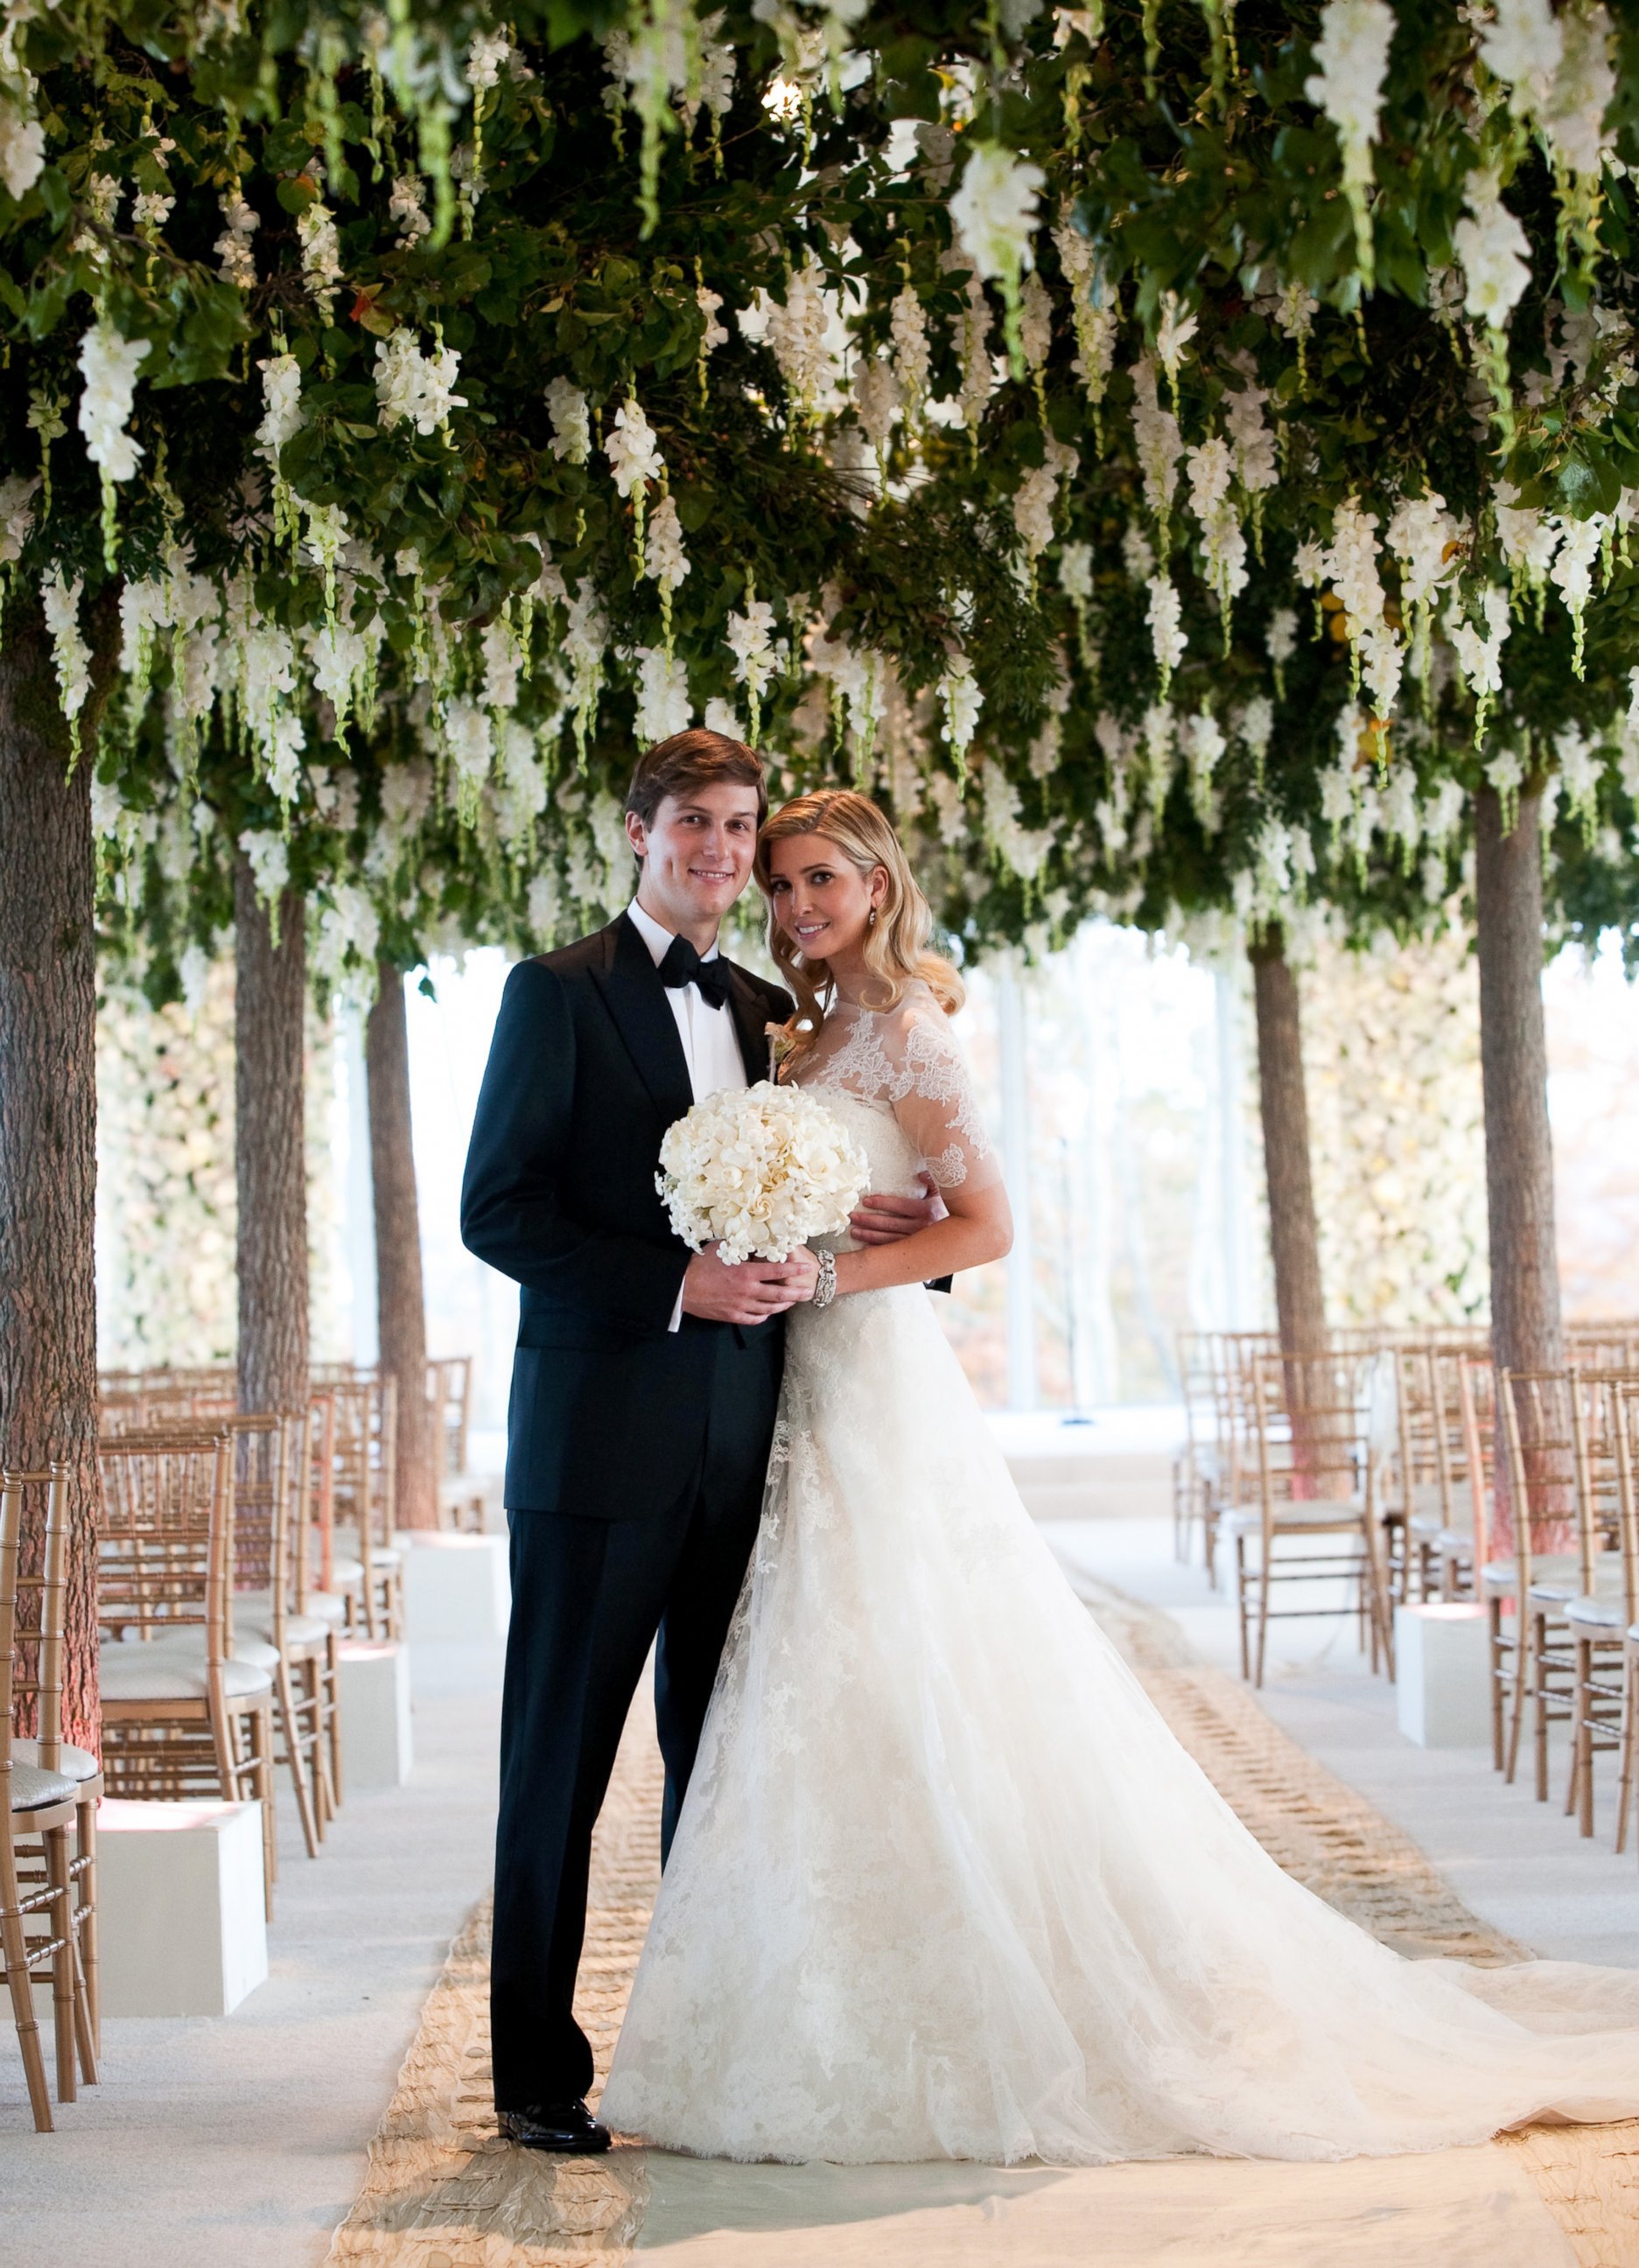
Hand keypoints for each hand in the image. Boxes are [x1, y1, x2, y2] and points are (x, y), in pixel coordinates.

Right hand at [680, 1245, 811, 1324]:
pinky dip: (763, 1315)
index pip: (777, 1272)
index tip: (807, 1268)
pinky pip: (753, 1318)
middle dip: (796, 1293)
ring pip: (768, 1309)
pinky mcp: (732, 1316)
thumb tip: (754, 1240)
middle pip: (779, 1295)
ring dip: (782, 1305)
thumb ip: (741, 1247)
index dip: (795, 1270)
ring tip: (791, 1302)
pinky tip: (767, 1312)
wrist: (682, 1286)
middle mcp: (747, 1291)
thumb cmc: (700, 1264)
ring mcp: (740, 1306)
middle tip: (808, 1291)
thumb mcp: (723, 1249)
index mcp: (746, 1273)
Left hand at [849, 1172, 944, 1246]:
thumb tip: (920, 1174)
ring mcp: (919, 1244)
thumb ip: (933, 1181)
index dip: (882, 1202)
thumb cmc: (952, 1209)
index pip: (900, 1206)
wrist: (966, 1234)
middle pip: (890, 1224)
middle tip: (852, 1217)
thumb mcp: (944, 1192)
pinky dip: (879, 1251)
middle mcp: (923, 1228)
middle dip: (869, 1221)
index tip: (866, 1201)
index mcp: (928, 1211)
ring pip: (890, 1240)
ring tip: (854, 1232)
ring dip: (870, 1236)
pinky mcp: (917, 1254)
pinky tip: (866, 1249)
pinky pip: (895, 1252)